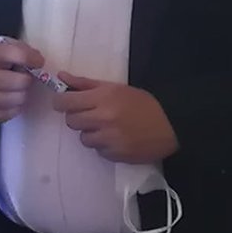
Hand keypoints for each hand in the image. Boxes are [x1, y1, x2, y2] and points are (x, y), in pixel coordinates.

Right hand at [0, 38, 42, 122]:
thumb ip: (15, 49)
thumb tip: (36, 60)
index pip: (9, 54)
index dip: (30, 58)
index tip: (38, 61)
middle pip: (12, 82)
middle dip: (26, 79)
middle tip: (26, 76)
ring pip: (11, 100)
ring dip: (22, 94)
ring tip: (20, 88)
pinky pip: (5, 114)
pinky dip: (14, 108)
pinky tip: (13, 99)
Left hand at [51, 74, 179, 163]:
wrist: (171, 125)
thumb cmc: (142, 103)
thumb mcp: (114, 87)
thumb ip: (84, 83)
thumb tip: (60, 76)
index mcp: (102, 98)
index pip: (65, 102)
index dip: (61, 102)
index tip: (65, 102)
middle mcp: (104, 119)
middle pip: (71, 121)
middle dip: (77, 117)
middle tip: (90, 114)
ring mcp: (110, 139)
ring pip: (83, 138)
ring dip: (90, 133)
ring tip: (106, 127)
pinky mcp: (117, 155)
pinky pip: (98, 151)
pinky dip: (103, 145)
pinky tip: (116, 138)